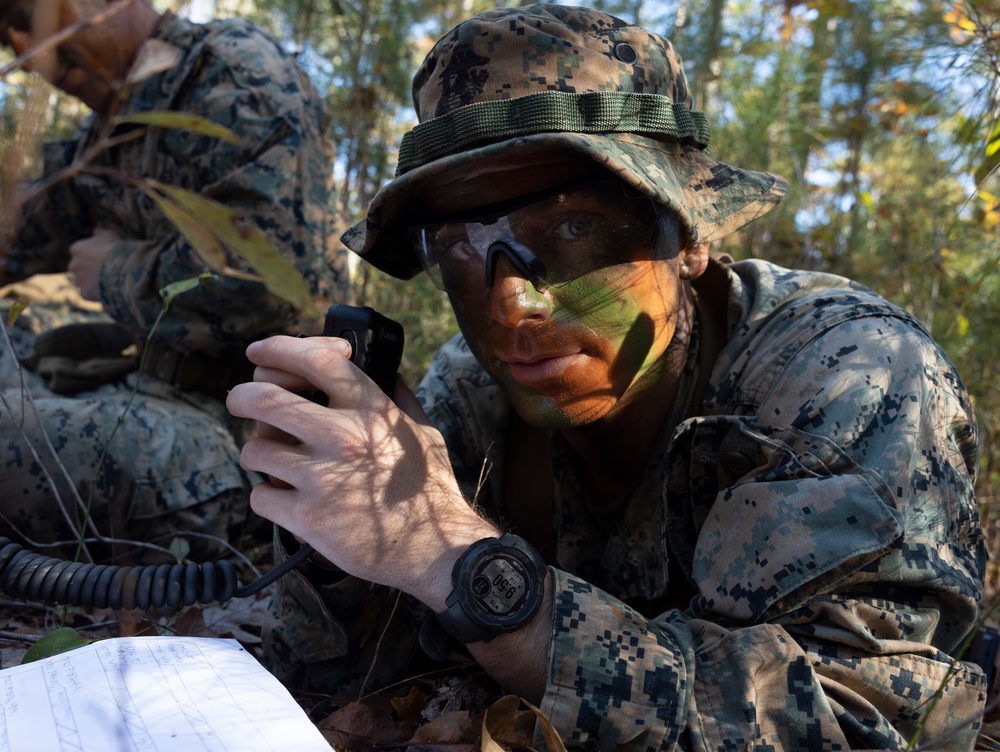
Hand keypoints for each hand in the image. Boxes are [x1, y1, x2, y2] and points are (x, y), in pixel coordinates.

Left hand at [68, 227, 120, 300]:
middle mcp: (73, 264)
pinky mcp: (84, 293)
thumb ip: (100, 233)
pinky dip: (97, 294)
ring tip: (109, 282)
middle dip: (89, 270)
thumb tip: (96, 231)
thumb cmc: (116, 249)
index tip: (104, 258)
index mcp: (76, 249)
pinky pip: (89, 295)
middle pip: (80, 269)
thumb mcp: (110, 235)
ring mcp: (78, 280)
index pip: (80, 253)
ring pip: (83, 282)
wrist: (122, 268)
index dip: (93, 256)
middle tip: (106, 271)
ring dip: (92, 283)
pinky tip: (109, 291)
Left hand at [225, 335, 497, 608]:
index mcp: (372, 410)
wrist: (435, 549)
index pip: (316, 359)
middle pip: (264, 397)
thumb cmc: (431, 490)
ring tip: (276, 462)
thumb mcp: (423, 430)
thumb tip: (379, 366)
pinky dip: (267, 496)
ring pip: (255, 449)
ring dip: (260, 453)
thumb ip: (397, 396)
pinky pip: (260, 495)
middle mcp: (344, 437)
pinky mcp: (308, 518)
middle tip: (240, 400)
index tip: (261, 351)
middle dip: (241, 395)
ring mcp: (322, 478)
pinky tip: (286, 498)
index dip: (280, 347)